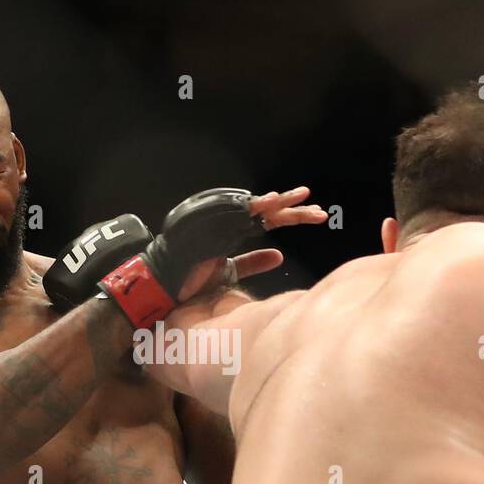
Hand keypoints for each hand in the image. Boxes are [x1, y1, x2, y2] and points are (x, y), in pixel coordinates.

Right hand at [175, 186, 324, 300]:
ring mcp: (220, 223)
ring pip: (256, 210)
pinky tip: (273, 202)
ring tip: (303, 199)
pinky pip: (236, 214)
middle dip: (293, 210)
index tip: (315, 214)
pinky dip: (254, 206)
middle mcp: (229, 223)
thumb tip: (280, 256)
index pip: (269, 221)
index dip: (291, 218)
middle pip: (267, 213)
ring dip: (279, 204)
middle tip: (319, 209)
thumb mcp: (230, 272)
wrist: (165, 284)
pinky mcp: (212, 226)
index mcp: (234, 232)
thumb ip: (253, 263)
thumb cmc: (193, 281)